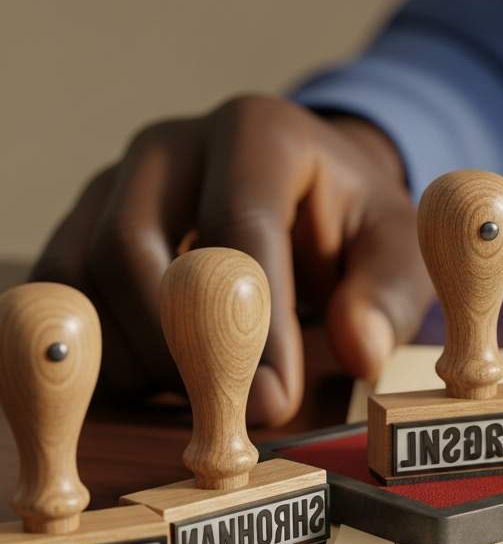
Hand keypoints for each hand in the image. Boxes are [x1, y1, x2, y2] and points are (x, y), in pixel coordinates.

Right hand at [31, 94, 432, 424]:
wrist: (308, 192)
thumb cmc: (353, 225)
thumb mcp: (396, 251)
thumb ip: (386, 298)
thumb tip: (360, 350)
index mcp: (257, 135)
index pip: (237, 227)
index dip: (250, 324)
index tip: (273, 399)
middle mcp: (172, 146)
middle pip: (132, 247)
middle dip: (177, 345)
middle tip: (222, 408)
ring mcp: (116, 181)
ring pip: (82, 273)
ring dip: (132, 354)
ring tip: (194, 397)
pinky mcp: (84, 222)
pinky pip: (64, 291)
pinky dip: (97, 349)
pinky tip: (151, 384)